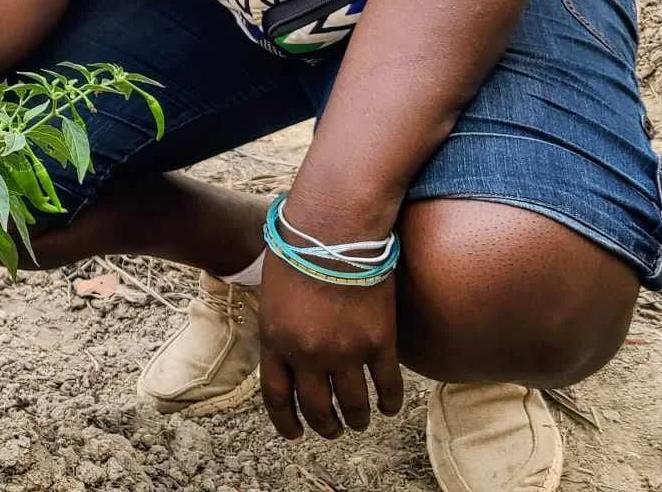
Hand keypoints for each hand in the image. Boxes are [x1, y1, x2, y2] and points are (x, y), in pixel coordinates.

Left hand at [258, 256, 404, 439]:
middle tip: (332, 430)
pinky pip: (387, 387)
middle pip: (316, 408)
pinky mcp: (379, 343)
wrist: (334, 226)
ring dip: (357, 418)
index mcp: (275, 340)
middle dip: (325, 425)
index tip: (295, 434)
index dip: (286, 422)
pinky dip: (389, 402)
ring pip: (353, 405)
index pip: (277, 397)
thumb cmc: (298, 246)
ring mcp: (344, 352)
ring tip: (359, 421)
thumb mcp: (273, 292)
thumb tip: (287, 351)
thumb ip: (279, 327)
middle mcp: (307, 354)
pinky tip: (389, 407)